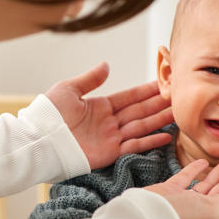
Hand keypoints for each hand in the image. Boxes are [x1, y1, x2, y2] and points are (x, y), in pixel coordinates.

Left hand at [45, 62, 173, 168]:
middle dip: (159, 103)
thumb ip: (90, 79)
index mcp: (100, 106)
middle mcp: (109, 122)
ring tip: (178, 112)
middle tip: (179, 96)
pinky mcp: (110, 153)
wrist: (39, 140)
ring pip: (141, 126)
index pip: (130, 96)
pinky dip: (150, 141)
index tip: (165, 83)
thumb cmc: (49, 115)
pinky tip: (166, 135)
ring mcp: (111, 138)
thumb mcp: (68, 89)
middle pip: (140, 110)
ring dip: (160, 120)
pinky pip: (134, 146)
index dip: (147, 90)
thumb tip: (107, 64)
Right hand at [144, 152, 218, 218]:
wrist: (142, 218)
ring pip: (209, 182)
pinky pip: (186, 179)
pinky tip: (202, 162)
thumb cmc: (178, 217)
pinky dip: (195, 170)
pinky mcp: (170, 192)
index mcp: (215, 214)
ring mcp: (186, 201)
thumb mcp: (213, 209)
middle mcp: (202, 209)